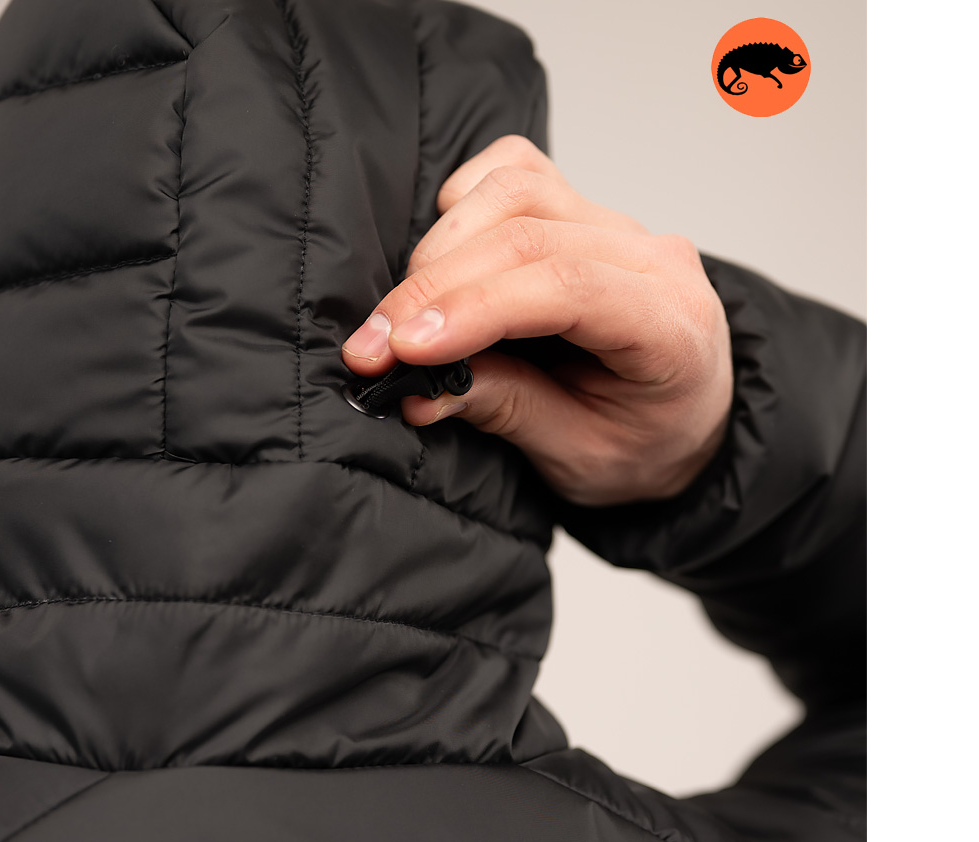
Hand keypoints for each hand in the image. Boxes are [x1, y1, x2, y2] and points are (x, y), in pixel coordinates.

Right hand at [341, 135, 732, 506]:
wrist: (683, 422)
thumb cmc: (644, 443)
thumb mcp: (581, 455)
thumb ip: (506, 410)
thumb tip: (419, 388)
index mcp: (671, 324)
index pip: (568, 288)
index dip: (475, 309)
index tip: (404, 348)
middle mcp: (649, 257)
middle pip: (528, 235)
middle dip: (431, 290)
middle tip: (372, 347)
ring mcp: (614, 224)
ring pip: (515, 190)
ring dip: (441, 247)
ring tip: (404, 317)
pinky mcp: (579, 209)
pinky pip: (515, 172)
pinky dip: (464, 203)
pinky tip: (442, 257)